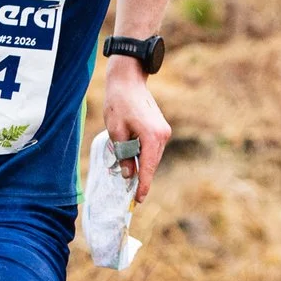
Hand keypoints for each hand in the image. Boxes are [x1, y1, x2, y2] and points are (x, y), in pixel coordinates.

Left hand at [103, 62, 170, 203]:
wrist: (128, 81)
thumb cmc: (118, 103)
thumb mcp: (115, 131)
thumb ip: (123, 154)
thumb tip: (128, 174)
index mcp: (152, 136)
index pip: (147, 167)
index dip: (143, 185)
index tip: (139, 199)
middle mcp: (163, 135)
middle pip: (152, 164)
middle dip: (143, 178)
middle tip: (134, 195)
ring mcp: (164, 131)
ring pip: (153, 157)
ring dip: (143, 167)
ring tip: (132, 180)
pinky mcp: (161, 128)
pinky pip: (153, 149)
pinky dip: (144, 157)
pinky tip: (134, 163)